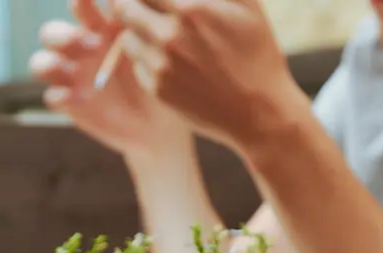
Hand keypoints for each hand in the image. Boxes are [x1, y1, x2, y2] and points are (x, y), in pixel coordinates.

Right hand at [32, 0, 188, 156]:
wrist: (163, 124)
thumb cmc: (165, 78)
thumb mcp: (159, 50)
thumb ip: (143, 28)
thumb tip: (131, 5)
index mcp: (100, 28)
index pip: (80, 6)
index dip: (80, 2)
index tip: (91, 2)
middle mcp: (80, 50)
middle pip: (50, 33)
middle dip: (64, 36)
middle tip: (94, 45)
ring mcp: (72, 78)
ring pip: (40, 62)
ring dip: (51, 63)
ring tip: (73, 72)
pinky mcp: (71, 104)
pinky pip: (52, 96)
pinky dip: (62, 96)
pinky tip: (85, 99)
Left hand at [109, 0, 309, 151]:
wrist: (259, 112)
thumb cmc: (256, 51)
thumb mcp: (247, 4)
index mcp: (192, 8)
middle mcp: (170, 36)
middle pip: (123, 6)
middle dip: (130, 3)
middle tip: (143, 7)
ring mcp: (161, 65)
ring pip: (125, 36)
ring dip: (137, 31)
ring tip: (162, 36)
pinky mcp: (157, 89)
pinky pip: (136, 64)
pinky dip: (147, 59)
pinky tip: (173, 63)